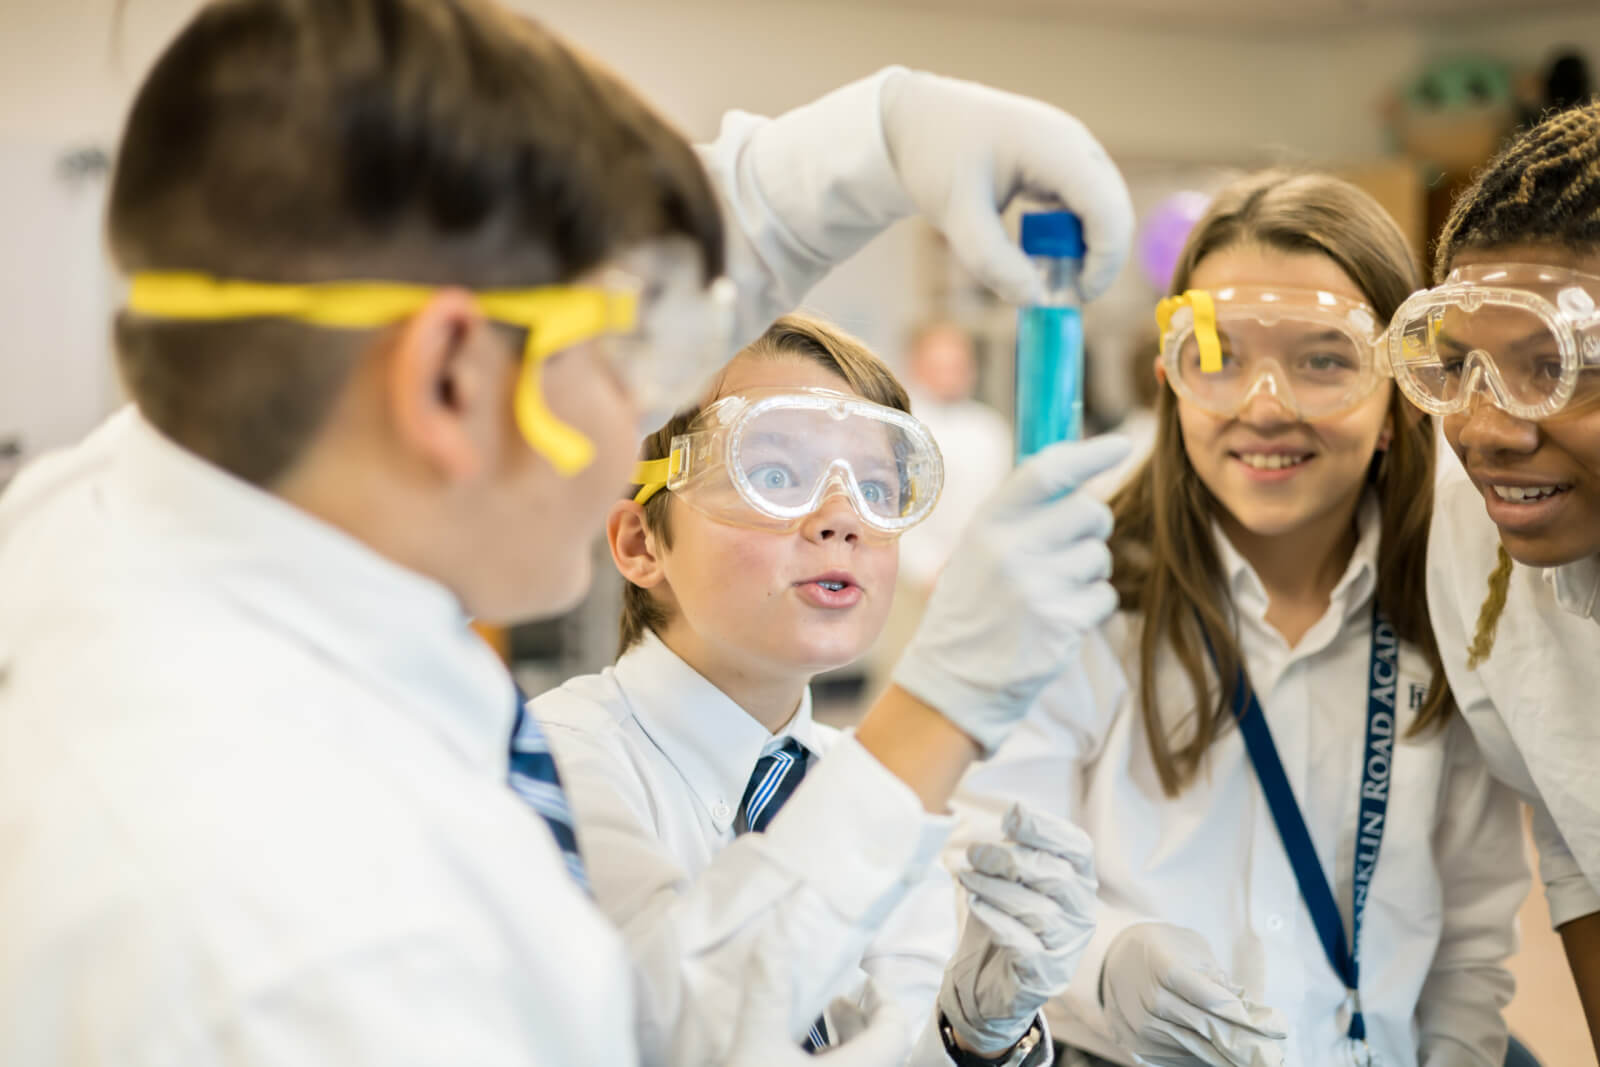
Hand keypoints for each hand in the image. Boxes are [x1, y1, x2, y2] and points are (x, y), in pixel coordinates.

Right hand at [725, 946, 908, 1065]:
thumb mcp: (756, 1046)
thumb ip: (768, 992)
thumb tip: (774, 932)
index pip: (896, 1029)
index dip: (883, 997)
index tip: (860, 978)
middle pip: (876, 1048)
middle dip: (854, 1017)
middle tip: (830, 995)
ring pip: (856, 1064)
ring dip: (838, 1043)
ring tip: (808, 1022)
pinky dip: (825, 1061)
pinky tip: (790, 1053)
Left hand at [880, 69, 1133, 301]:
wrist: (919, 119)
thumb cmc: (936, 157)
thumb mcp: (955, 214)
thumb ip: (992, 261)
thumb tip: (1035, 300)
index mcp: (1055, 146)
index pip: (1106, 209)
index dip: (1104, 260)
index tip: (1077, 297)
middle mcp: (1075, 144)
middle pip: (1114, 210)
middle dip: (1098, 259)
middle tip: (1061, 296)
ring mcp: (1074, 151)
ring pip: (1103, 210)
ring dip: (1085, 249)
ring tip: (1043, 273)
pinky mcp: (1065, 163)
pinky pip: (1086, 205)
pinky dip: (1072, 235)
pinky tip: (1041, 254)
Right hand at [891, 435, 1130, 754]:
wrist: (954, 681)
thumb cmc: (973, 607)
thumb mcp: (979, 548)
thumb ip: (1021, 513)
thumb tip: (1080, 475)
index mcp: (988, 522)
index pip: (1048, 471)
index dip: (1090, 454)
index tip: (1121, 445)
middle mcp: (1010, 548)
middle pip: (1090, 512)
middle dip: (1091, 529)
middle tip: (1065, 551)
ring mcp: (1036, 586)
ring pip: (1101, 557)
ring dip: (1088, 573)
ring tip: (1050, 592)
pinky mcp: (1061, 622)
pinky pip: (1104, 596)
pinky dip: (1089, 607)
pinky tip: (1056, 619)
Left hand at [940, 804, 1096, 1054]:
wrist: (990, 974)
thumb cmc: (1005, 914)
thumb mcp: (1010, 876)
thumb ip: (1016, 848)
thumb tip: (1015, 813)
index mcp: (1079, 878)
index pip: (1077, 847)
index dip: (1046, 829)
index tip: (1011, 816)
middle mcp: (1082, 911)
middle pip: (1056, 876)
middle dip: (1010, 858)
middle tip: (974, 853)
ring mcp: (1068, 945)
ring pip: (1038, 911)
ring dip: (995, 888)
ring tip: (966, 877)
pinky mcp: (1046, 974)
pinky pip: (1024, 944)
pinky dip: (996, 920)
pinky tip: (975, 905)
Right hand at [1102, 923, 1287, 1066]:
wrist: (1115, 958)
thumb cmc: (1163, 949)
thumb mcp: (1192, 950)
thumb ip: (1220, 979)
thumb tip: (1253, 1011)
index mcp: (1165, 967)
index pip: (1213, 1000)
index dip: (1247, 1017)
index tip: (1277, 1026)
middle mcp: (1151, 1000)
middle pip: (1209, 1029)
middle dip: (1246, 1043)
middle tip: (1274, 1053)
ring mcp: (1144, 1027)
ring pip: (1198, 1050)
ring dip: (1230, 1057)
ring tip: (1258, 1059)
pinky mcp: (1141, 1046)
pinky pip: (1182, 1058)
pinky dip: (1207, 1059)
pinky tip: (1226, 1058)